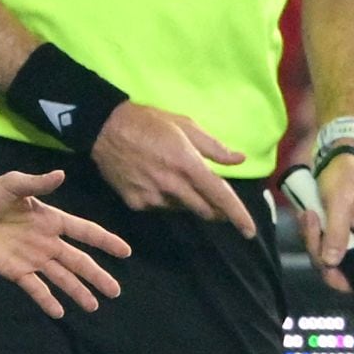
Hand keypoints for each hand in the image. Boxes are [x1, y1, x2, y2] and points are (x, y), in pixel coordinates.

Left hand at [0, 168, 130, 317]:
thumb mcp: (14, 185)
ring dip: (77, 292)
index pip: (85, 232)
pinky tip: (60, 313)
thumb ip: (37, 184)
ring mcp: (33, 259)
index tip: (125, 252)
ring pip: (61, 278)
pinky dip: (47, 300)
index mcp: (52, 220)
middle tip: (115, 292)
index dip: (105, 241)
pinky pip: (35, 288)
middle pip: (78, 262)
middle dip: (97, 276)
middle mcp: (47, 242)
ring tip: (94, 306)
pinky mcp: (16, 271)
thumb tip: (61, 174)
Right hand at [89, 100, 258, 233]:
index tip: (249, 231)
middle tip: (214, 199)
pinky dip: (164, 198)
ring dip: (188, 200)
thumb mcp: (185, 125)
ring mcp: (153, 197)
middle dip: (215, 209)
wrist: (104, 128)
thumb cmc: (148, 122)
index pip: (220, 196)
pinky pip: (159, 206)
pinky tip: (153, 180)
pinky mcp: (136, 203)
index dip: (238, 215)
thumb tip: (239, 160)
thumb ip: (214, 147)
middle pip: (204, 210)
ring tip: (175, 178)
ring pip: (182, 208)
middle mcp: (173, 185)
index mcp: (188, 164)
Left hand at [295, 152, 353, 299]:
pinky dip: (311, 237)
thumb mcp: (340, 203)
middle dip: (326, 264)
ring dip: (314, 244)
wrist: (338, 159)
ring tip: (311, 216)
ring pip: (329, 263)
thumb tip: (332, 263)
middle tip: (315, 232)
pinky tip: (308, 216)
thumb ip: (337, 233)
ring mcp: (350, 242)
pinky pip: (320, 250)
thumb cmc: (346, 178)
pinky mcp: (335, 237)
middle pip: (348, 275)